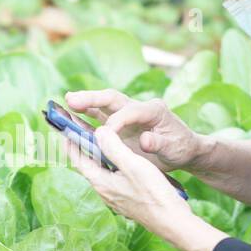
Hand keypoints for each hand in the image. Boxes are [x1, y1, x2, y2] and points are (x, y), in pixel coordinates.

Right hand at [64, 89, 202, 172]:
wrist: (184, 151)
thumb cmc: (181, 148)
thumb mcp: (174, 148)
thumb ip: (159, 143)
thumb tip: (145, 140)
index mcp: (153, 110)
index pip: (131, 111)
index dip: (117, 121)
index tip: (104, 134)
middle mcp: (138, 108)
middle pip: (112, 99)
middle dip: (92, 99)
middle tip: (71, 99)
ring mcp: (128, 115)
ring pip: (103, 106)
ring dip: (84, 104)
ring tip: (66, 103)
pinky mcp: (121, 124)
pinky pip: (100, 120)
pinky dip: (85, 120)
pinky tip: (70, 120)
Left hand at [65, 126, 227, 250]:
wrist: (174, 222)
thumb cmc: (154, 194)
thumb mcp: (133, 165)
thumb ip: (113, 147)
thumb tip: (97, 131)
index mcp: (101, 182)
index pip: (77, 158)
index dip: (69, 141)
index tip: (64, 125)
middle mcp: (104, 191)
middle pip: (87, 164)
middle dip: (82, 145)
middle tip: (79, 127)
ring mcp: (116, 196)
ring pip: (101, 170)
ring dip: (98, 153)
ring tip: (99, 137)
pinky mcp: (127, 199)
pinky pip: (113, 176)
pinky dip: (111, 162)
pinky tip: (121, 156)